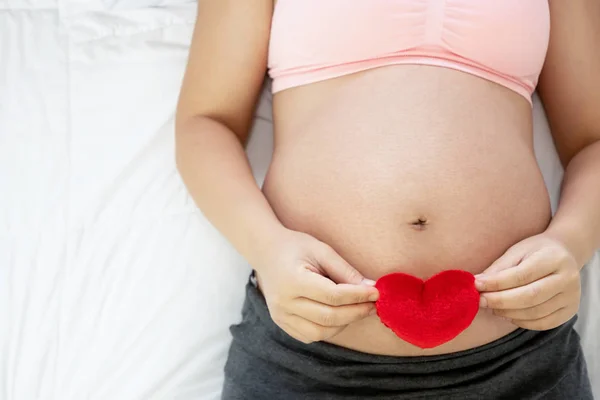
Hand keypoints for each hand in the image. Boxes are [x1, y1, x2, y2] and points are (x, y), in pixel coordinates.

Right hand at [255, 229, 378, 343]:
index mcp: (293, 280)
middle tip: (373, 304)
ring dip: (344, 323)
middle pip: (329, 317)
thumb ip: (345, 271)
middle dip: (356, 312)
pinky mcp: (282, 323)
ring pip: (321, 332)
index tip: (376, 292)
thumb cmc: (295, 247)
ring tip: (357, 309)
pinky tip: (338, 316)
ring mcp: (281, 316)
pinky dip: (329, 330)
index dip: (358, 296)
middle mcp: (284, 302)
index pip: (333, 295)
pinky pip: (310, 335)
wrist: (266, 252)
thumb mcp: (321, 250)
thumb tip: (371, 288)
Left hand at [475, 233, 580, 329]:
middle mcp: (568, 279)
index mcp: (554, 258)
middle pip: (530, 296)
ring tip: (491, 307)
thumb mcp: (517, 251)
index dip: (497, 283)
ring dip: (508, 312)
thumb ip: (499, 268)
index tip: (477, 285)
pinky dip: (522, 321)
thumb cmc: (535, 252)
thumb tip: (478, 284)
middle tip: (480, 301)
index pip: (522, 275)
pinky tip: (508, 314)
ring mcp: (572, 297)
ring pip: (535, 312)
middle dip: (500, 300)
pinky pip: (543, 323)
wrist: (564, 254)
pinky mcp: (570, 311)